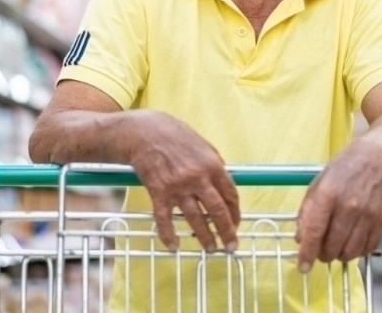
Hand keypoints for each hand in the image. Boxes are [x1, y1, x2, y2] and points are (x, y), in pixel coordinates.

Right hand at [127, 110, 240, 252]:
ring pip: (195, 218)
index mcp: (213, 165)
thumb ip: (215, 165)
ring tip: (210, 248)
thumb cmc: (174, 136)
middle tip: (230, 247)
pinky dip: (168, 235)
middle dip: (227, 232)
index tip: (236, 224)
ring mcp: (178, 186)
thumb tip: (225, 184)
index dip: (235, 213)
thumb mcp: (203, 145)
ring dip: (204, 237)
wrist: (145, 131)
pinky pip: (165, 218)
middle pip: (217, 211)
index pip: (231, 195)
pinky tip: (174, 246)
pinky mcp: (159, 191)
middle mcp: (198, 177)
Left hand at [295, 140, 381, 270]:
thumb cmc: (343, 169)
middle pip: (332, 246)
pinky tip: (352, 242)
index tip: (303, 267)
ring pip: (350, 252)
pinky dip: (358, 251)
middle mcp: (348, 206)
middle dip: (323, 255)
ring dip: (340, 256)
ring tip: (336, 248)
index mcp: (327, 194)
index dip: (307, 253)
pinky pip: (368, 248)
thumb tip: (300, 238)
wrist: (377, 158)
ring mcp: (367, 214)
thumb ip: (307, 211)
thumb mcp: (317, 183)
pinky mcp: (381, 220)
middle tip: (321, 251)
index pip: (314, 232)